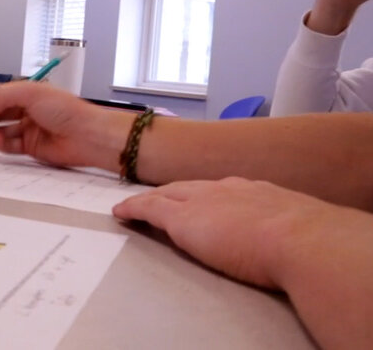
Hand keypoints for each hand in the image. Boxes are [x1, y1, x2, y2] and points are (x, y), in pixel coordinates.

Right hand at [0, 81, 132, 170]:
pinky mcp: (32, 148)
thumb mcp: (31, 93)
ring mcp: (30, 130)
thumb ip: (4, 96)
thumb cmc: (65, 110)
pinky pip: (11, 146)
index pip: (2, 97)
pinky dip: (2, 144)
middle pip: (1, 115)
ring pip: (3, 131)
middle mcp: (29, 111)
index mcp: (30, 94)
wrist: (86, 135)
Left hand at [112, 177, 364, 287]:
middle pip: (185, 186)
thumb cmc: (306, 238)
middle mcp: (222, 189)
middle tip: (155, 196)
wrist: (298, 238)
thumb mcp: (292, 222)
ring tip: (132, 204)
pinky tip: (120, 212)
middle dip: (169, 191)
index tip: (193, 200)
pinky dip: (133, 208)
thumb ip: (280, 223)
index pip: (215, 190)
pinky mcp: (182, 220)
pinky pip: (148, 208)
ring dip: (148, 199)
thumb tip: (284, 233)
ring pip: (164, 195)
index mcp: (251, 191)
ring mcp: (200, 202)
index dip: (199, 194)